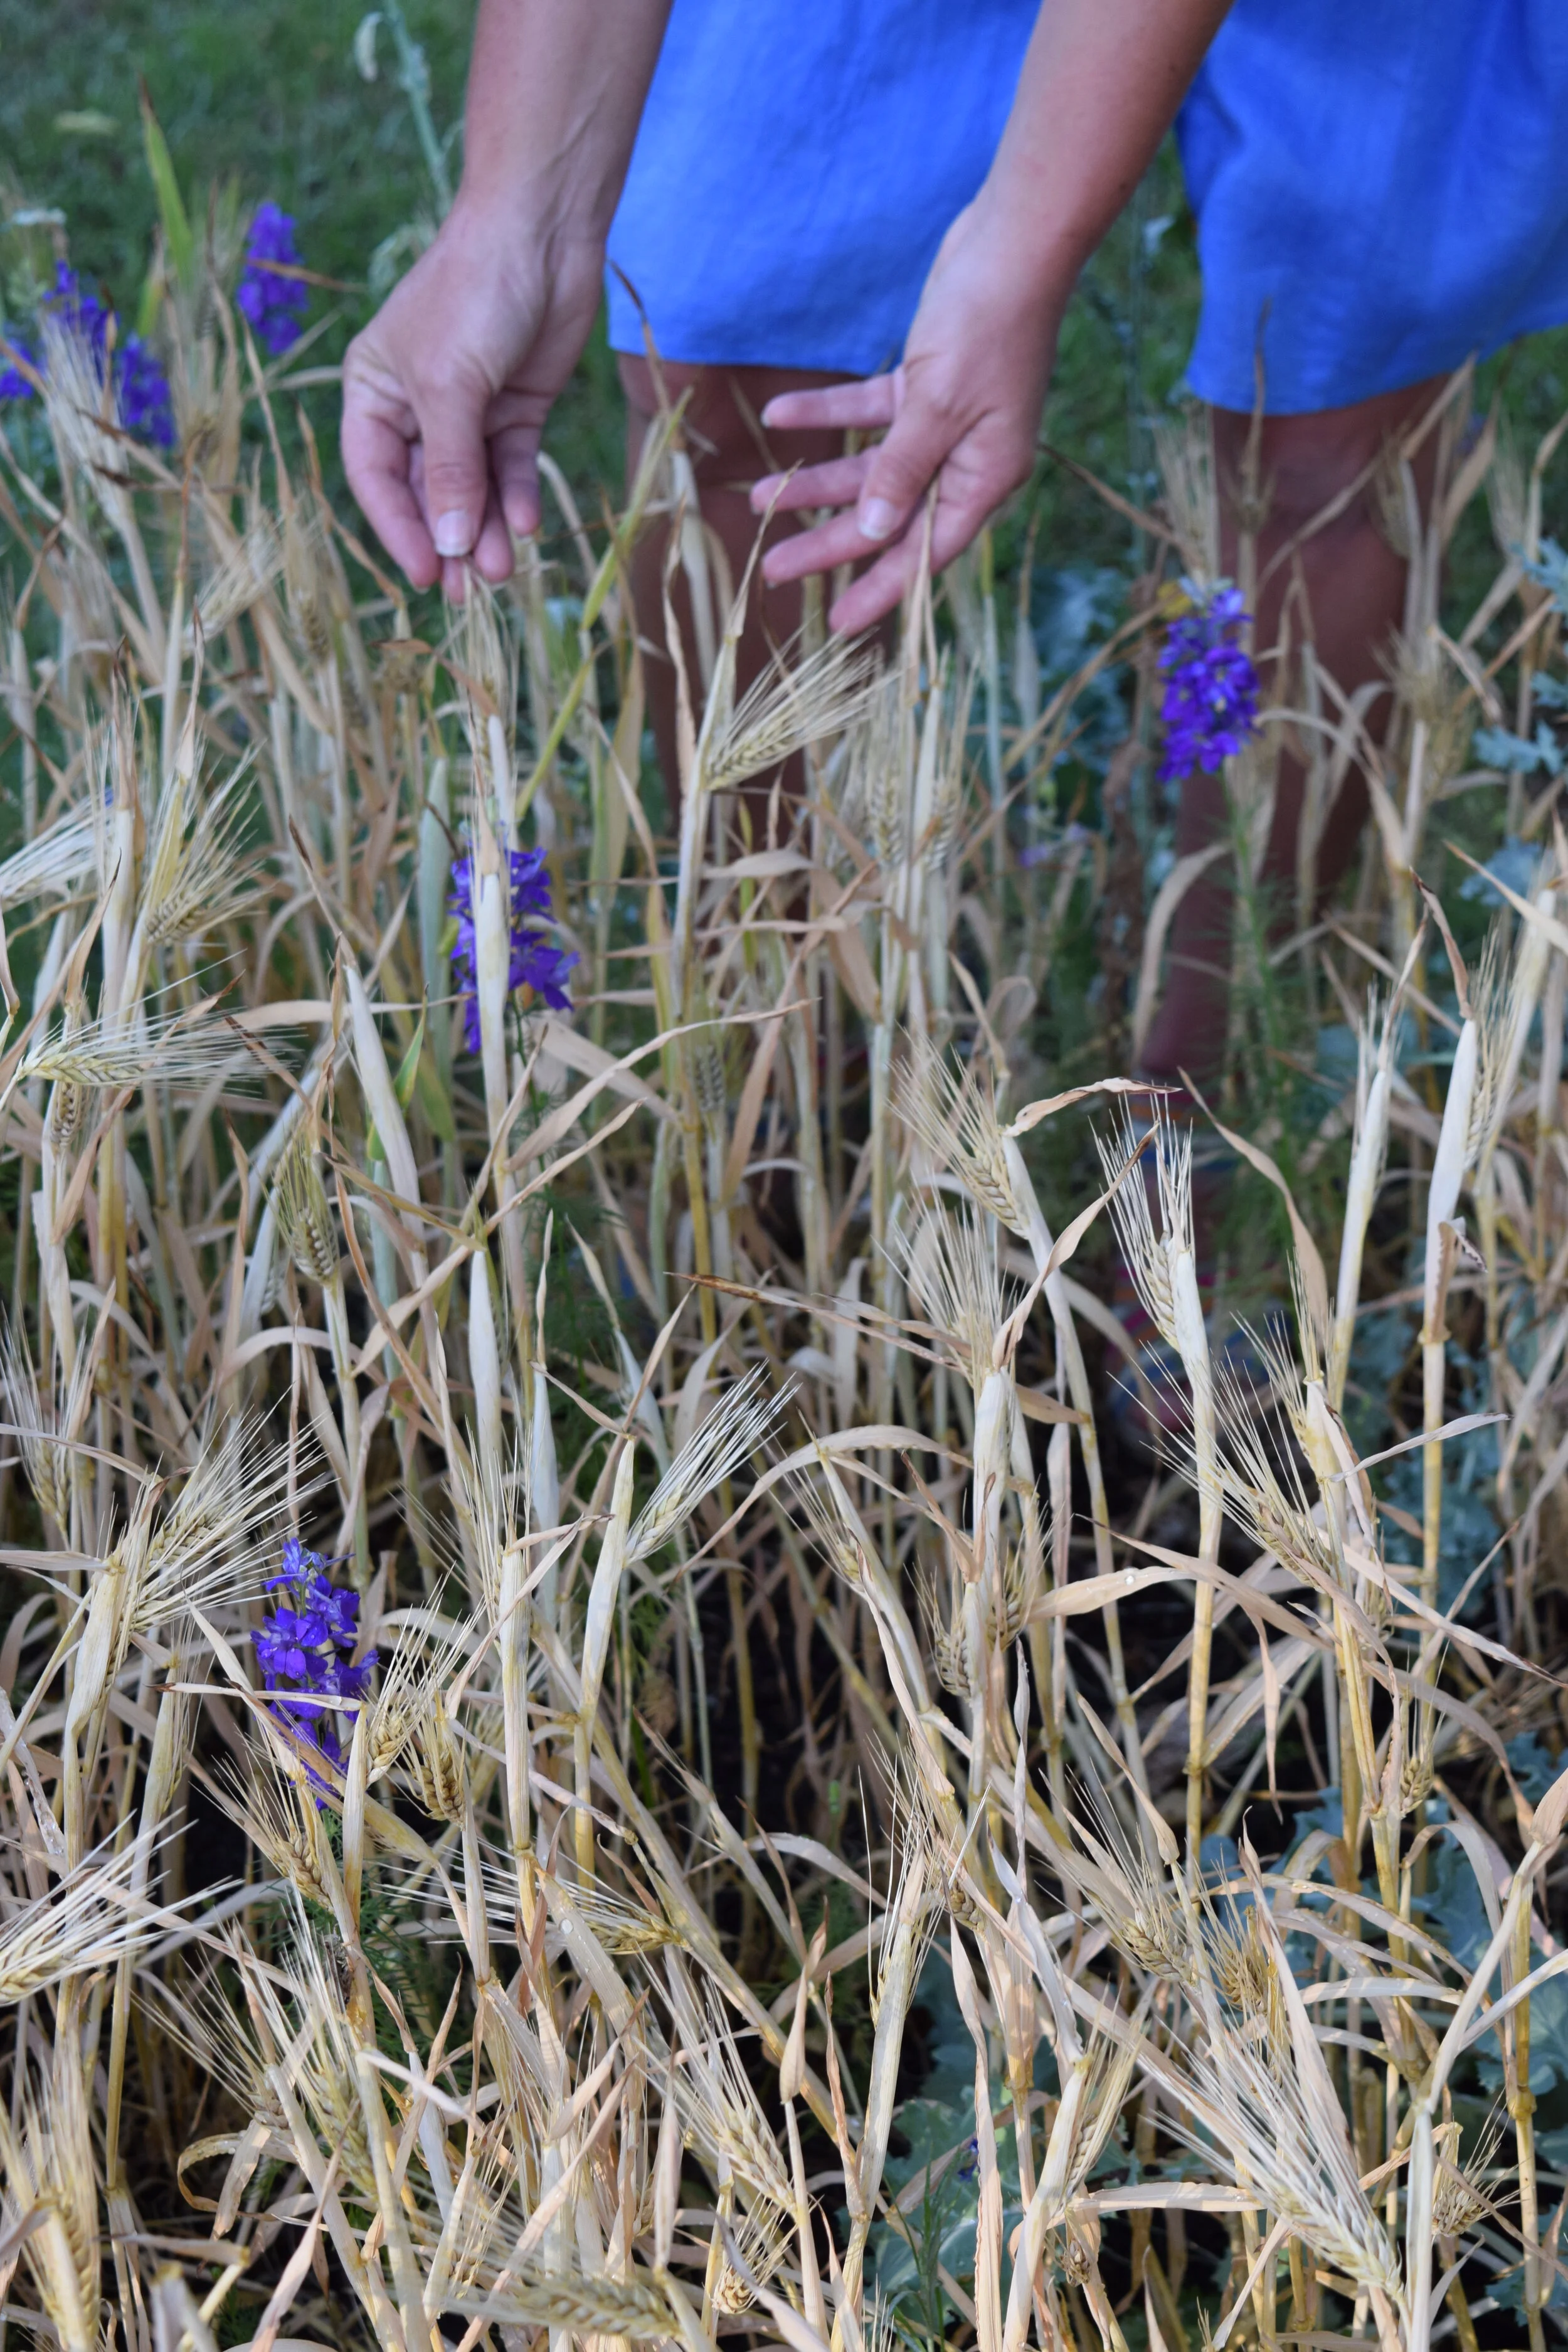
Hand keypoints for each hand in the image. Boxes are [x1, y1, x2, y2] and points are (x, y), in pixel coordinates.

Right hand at [342, 201, 603, 598]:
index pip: (374, 477)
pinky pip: (511, 468)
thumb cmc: (473, 293)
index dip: (398, 529)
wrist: (541, 233)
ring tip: (505, 570)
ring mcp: (469, 410)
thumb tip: (448, 546)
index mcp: (373, 392)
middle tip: (470, 595)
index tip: (428, 574)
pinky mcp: (516, 409)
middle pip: (426, 491)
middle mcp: (416, 406)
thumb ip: (449, 471)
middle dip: (450, 540)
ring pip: (473, 488)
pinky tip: (527, 525)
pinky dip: (518, 497)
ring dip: (489, 529)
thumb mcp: (450, 388)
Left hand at [749, 196, 1064, 633]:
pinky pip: (867, 413)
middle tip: (772, 570)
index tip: (836, 623)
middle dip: (828, 542)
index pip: (923, 552)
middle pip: (887, 517)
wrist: (1010, 242)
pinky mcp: (924, 385)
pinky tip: (780, 417)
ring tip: (757, 498)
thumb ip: (901, 471)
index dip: (879, 589)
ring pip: (869, 469)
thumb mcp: (937, 408)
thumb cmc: (986, 326)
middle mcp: (965, 460)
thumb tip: (874, 532)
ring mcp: (944, 424)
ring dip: (815, 481)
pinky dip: (826, 415)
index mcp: (983, 479)